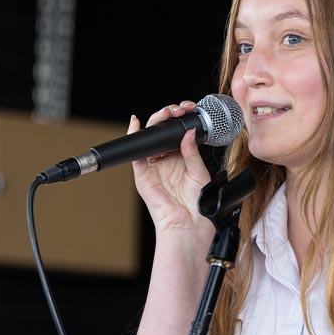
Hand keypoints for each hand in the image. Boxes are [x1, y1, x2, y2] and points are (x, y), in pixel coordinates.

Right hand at [129, 100, 214, 242]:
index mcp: (181, 159)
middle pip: (162, 132)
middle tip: (179, 109)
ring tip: (167, 112)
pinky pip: (135, 153)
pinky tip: (136, 123)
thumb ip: (191, 151)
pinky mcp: (142, 175)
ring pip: (150, 138)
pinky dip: (133, 135)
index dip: (182, 119)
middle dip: (170, 116)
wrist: (189, 225)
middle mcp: (166, 161)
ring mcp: (153, 167)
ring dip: (156, 121)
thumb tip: (187, 132)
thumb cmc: (198, 205)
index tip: (190, 109)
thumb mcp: (199, 172)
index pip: (177, 133)